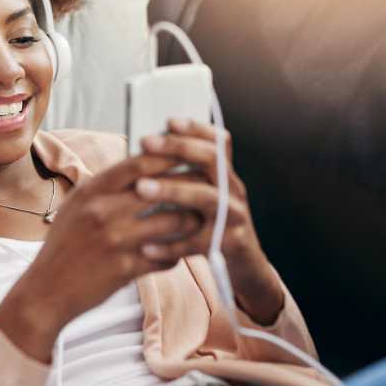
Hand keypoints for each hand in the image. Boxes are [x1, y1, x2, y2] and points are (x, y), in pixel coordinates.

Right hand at [0, 150, 201, 360]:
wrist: (46, 290)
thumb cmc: (66, 243)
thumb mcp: (78, 204)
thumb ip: (108, 184)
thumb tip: (143, 161)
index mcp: (93, 190)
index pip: (139, 163)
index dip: (169, 156)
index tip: (190, 154)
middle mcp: (103, 211)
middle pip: (162, 188)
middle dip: (190, 185)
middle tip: (208, 185)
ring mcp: (115, 240)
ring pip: (172, 222)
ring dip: (191, 221)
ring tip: (200, 219)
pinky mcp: (125, 269)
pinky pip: (167, 256)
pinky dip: (177, 253)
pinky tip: (180, 252)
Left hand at [135, 119, 284, 324]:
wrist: (245, 265)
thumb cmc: (212, 226)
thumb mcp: (204, 196)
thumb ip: (185, 177)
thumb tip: (144, 152)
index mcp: (226, 176)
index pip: (218, 142)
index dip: (196, 128)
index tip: (168, 120)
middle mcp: (234, 190)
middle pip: (212, 159)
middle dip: (179, 147)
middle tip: (146, 143)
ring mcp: (235, 216)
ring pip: (205, 197)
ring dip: (170, 190)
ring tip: (140, 188)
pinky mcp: (230, 244)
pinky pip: (197, 243)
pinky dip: (170, 245)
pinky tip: (145, 246)